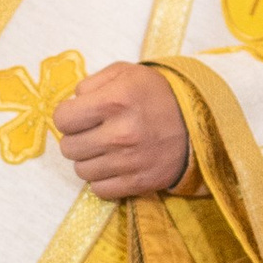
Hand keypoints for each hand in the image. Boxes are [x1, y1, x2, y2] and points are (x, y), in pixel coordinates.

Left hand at [53, 61, 189, 201]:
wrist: (199, 123)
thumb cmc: (157, 94)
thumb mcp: (127, 73)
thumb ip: (93, 82)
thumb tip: (72, 103)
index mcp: (114, 101)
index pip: (62, 119)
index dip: (68, 116)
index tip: (79, 115)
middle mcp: (119, 134)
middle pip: (68, 148)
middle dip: (77, 138)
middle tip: (93, 131)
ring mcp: (129, 162)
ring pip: (81, 170)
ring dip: (89, 159)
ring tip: (106, 148)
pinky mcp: (138, 183)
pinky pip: (99, 190)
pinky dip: (103, 179)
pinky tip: (115, 165)